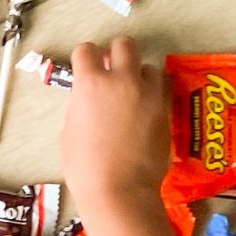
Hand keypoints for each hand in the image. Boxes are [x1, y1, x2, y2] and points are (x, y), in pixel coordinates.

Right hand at [59, 37, 169, 205]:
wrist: (119, 190)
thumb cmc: (85, 168)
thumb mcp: (70, 131)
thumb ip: (81, 105)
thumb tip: (89, 99)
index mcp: (90, 84)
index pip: (87, 50)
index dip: (85, 58)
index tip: (86, 69)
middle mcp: (121, 80)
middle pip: (124, 44)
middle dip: (117, 53)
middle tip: (112, 71)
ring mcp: (148, 93)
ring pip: (148, 66)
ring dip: (139, 75)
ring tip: (133, 94)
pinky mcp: (165, 109)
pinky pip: (162, 88)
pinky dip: (154, 93)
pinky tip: (146, 109)